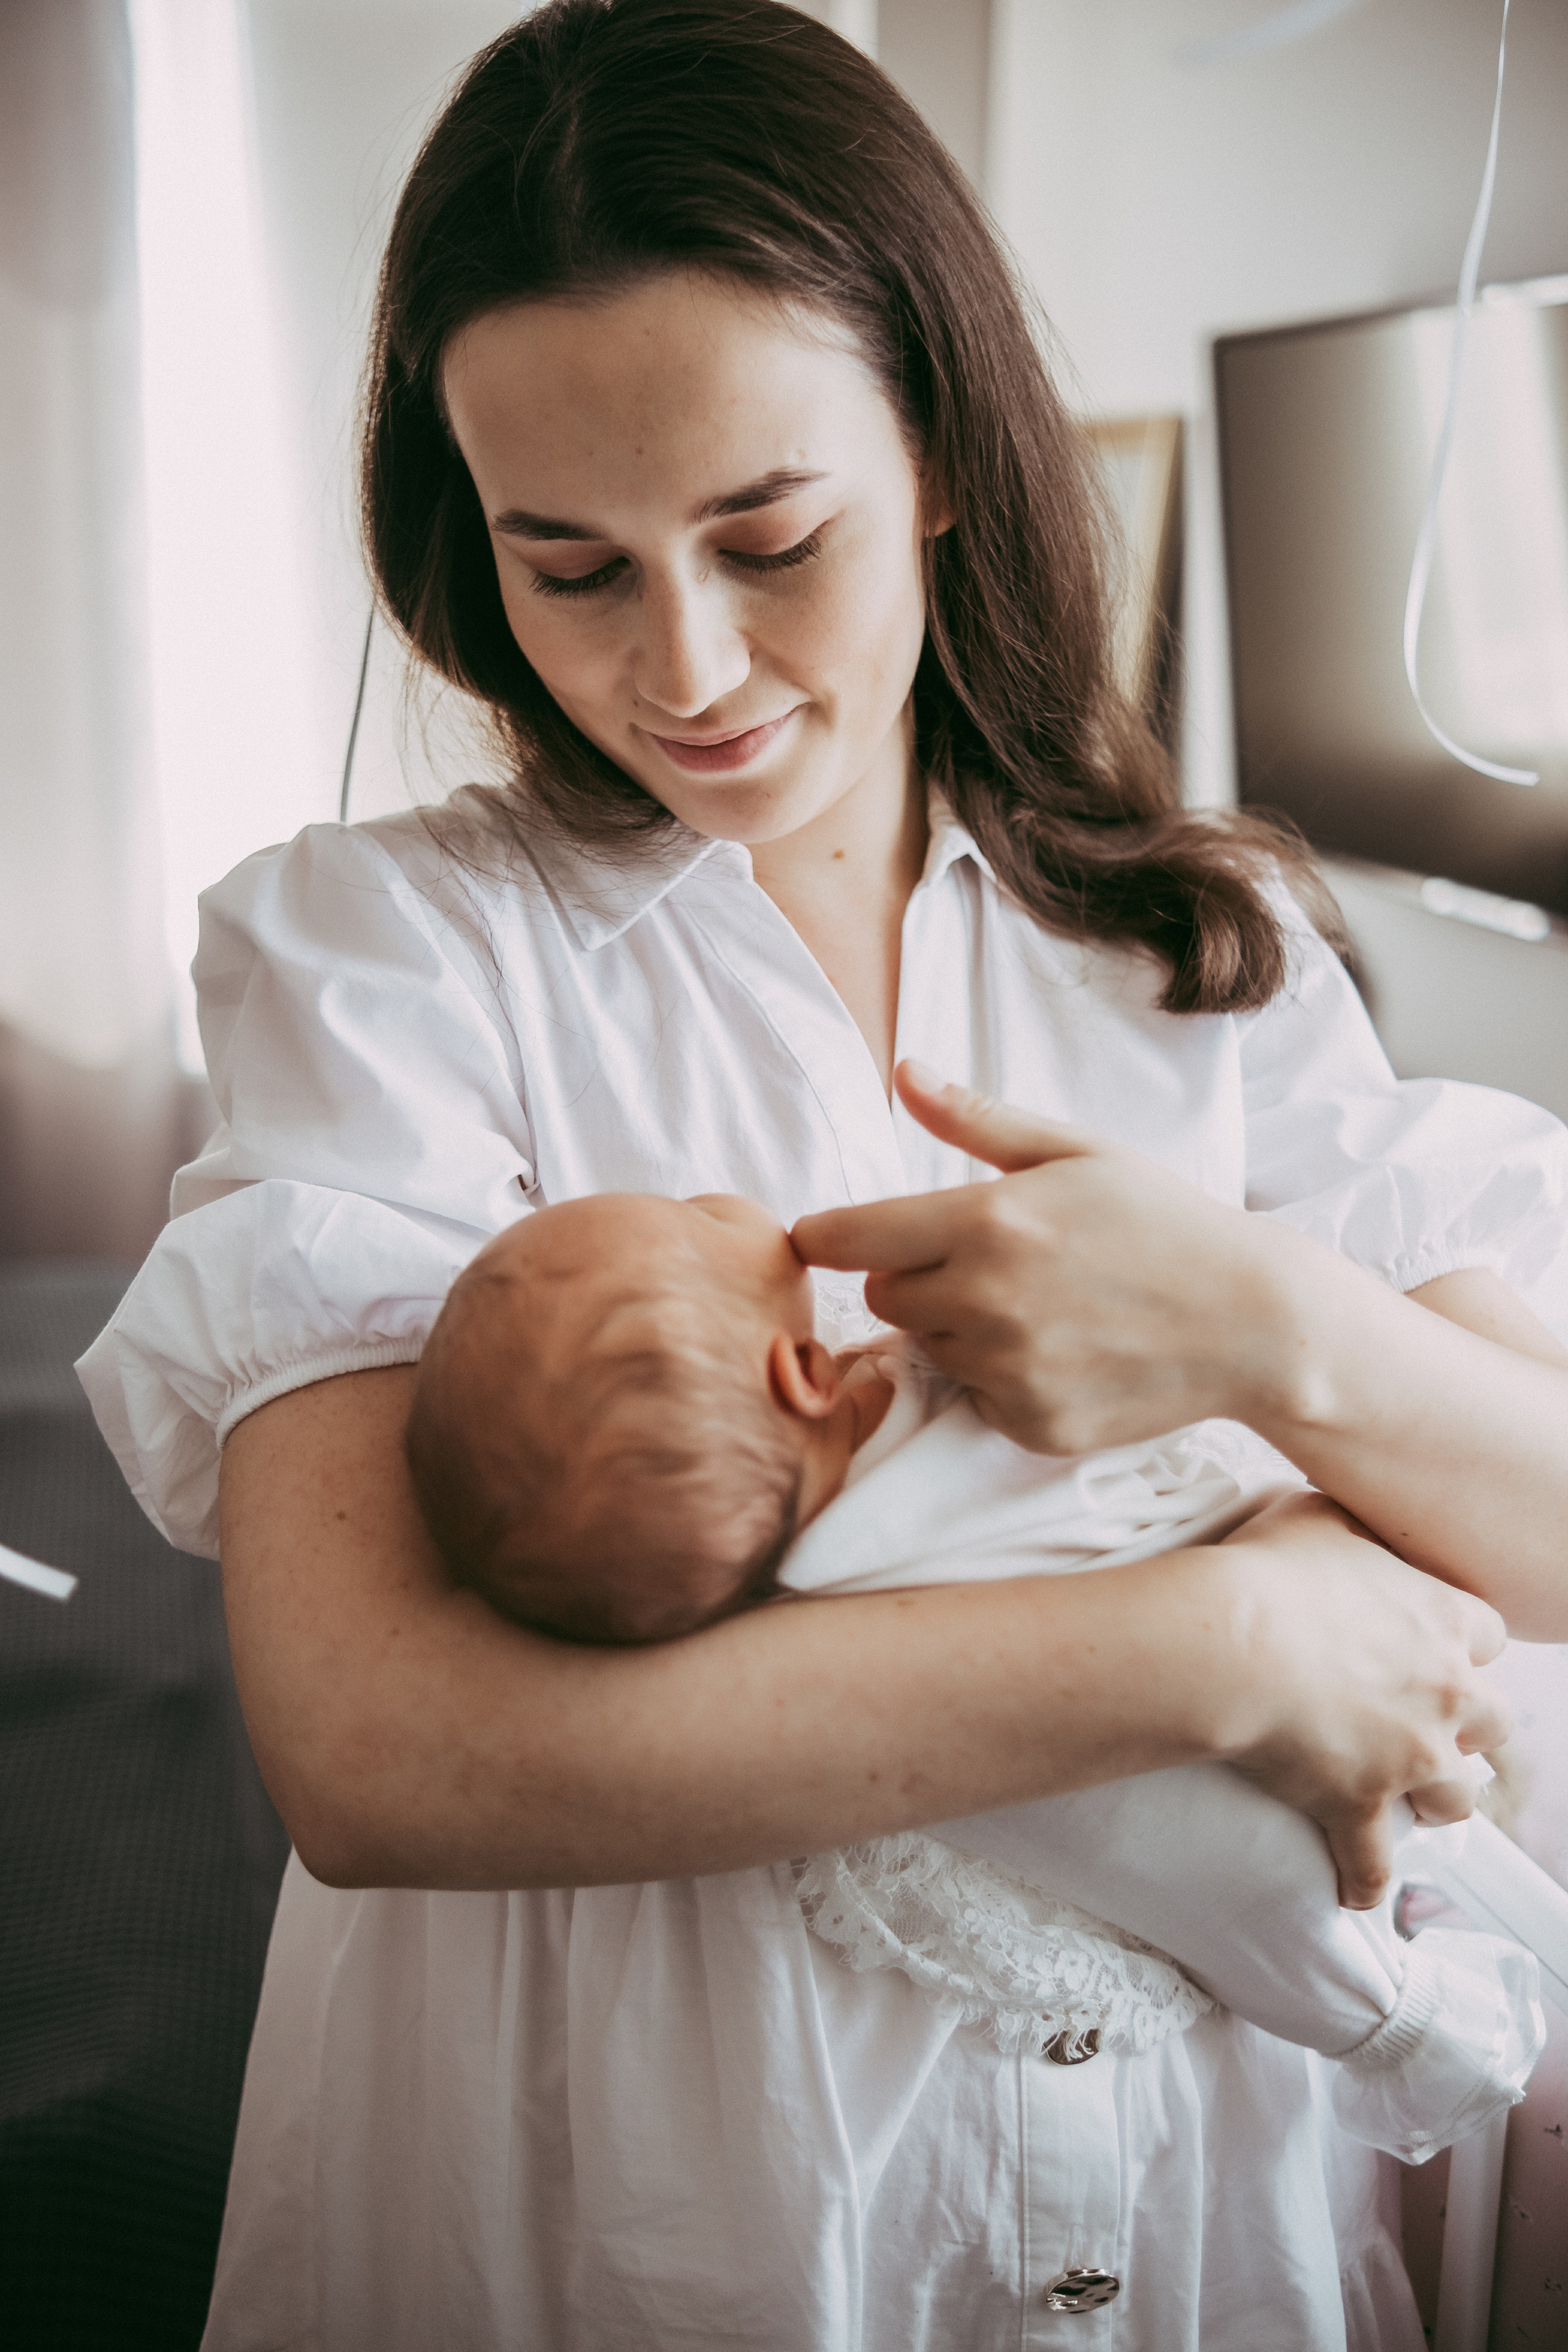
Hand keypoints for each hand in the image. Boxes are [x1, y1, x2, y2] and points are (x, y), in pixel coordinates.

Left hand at [792, 1061, 1312, 1454]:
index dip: (827, 1235)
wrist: (1252, 1323)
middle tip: (985, 1260)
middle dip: (915, 1277)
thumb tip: (903, 1075)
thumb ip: (976, 1120)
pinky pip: (975, 1397)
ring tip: (1038, 1304)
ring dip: (957, 1328)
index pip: (848, 1237)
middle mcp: (985, 1301)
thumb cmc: (1164, 1222)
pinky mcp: (1029, 1423)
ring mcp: (1007, 1370)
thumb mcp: (1075, 1151)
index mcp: (986, 1222)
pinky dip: (1000, 1378)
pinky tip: (1062, 1351)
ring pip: (928, 1348)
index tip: (818, 1235)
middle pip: (884, 1296)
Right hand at [1212, 1493, 1511, 1906]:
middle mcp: (1444, 1692)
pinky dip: (1366, 1879)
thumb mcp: (1313, 1516)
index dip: (1462, 1643)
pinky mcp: (1360, 1804)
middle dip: (1468, 1727)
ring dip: (1436, 1800)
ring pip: (1455, 1798)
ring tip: (1411, 1801)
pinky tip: (1357, 1892)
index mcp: (1441, 1618)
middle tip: (1432, 1725)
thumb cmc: (1266, 1571)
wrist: (1229, 1645)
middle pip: (1494, 1723)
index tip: (1436, 1647)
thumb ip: (1343, 1524)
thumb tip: (1336, 1521)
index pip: (1489, 1636)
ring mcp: (1409, 1756)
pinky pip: (1375, 1861)